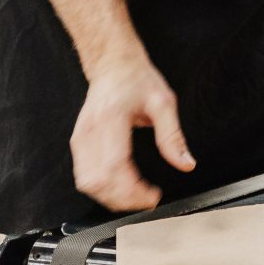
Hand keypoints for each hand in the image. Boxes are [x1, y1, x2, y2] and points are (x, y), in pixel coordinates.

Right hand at [71, 54, 194, 211]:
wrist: (113, 64)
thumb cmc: (136, 79)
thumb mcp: (163, 102)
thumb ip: (173, 136)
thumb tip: (185, 164)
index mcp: (110, 120)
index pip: (115, 167)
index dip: (133, 191)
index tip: (153, 196)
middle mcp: (90, 131)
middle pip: (98, 182)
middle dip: (124, 200)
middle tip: (148, 200)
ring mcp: (80, 138)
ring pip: (87, 184)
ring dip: (111, 198)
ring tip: (136, 196)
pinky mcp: (79, 143)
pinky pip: (84, 176)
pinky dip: (102, 189)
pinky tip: (121, 187)